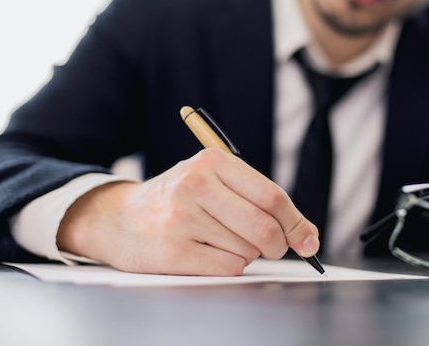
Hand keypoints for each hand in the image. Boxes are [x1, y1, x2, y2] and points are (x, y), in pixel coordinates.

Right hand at [57, 148, 319, 275]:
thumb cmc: (178, 200)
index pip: (273, 196)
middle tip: (274, 247)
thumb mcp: (213, 181)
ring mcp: (182, 218)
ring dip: (247, 252)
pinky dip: (230, 266)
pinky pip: (229, 267)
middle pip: (265, 226)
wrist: (119, 219)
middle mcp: (196, 184)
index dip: (297, 222)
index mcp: (212, 161)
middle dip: (279, 244)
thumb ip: (258, 199)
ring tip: (220, 239)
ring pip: (248, 250)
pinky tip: (209, 252)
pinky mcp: (173, 251)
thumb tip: (307, 234)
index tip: (308, 238)